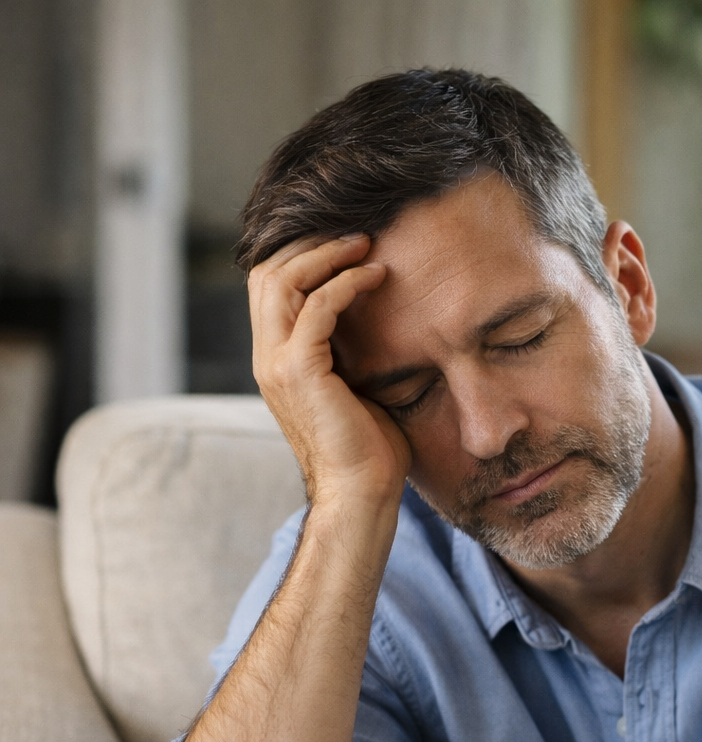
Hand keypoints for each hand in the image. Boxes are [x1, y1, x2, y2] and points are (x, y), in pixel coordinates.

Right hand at [248, 234, 410, 508]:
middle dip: (309, 241)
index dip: (300, 252)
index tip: (345, 239)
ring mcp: (277, 363)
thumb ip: (347, 349)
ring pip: (283, 280)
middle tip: (357, 231)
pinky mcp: (300, 372)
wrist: (361, 492)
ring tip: (366, 243)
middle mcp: (267, 356)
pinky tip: (377, 276)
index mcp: (275, 359)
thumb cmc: (368, 446)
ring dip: (327, 253)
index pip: (268, 285)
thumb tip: (374, 315)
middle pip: (265, 271)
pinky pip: (316, 307)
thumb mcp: (353, 386)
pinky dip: (346, 283)